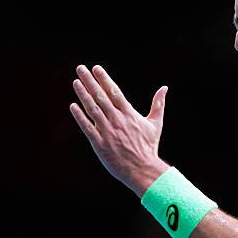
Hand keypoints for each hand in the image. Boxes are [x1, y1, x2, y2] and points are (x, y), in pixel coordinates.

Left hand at [69, 64, 169, 196]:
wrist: (142, 169)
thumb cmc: (149, 147)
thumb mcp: (156, 123)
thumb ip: (158, 104)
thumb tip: (164, 88)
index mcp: (129, 114)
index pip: (114, 92)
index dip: (104, 79)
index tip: (96, 68)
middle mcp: (117, 120)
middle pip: (100, 96)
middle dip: (90, 81)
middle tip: (80, 68)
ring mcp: (107, 131)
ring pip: (92, 109)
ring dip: (83, 95)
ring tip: (76, 82)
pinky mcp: (99, 143)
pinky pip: (87, 127)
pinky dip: (79, 116)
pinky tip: (73, 106)